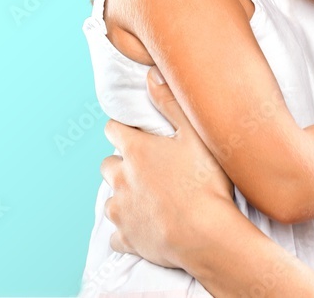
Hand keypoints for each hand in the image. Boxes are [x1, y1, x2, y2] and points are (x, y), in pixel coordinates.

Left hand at [101, 67, 233, 267]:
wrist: (206, 235)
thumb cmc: (205, 182)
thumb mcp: (195, 134)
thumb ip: (171, 103)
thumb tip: (151, 75)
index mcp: (136, 151)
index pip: (113, 130)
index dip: (123, 129)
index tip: (136, 134)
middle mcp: (121, 178)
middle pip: (107, 165)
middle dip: (121, 164)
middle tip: (146, 169)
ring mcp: (121, 210)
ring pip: (110, 199)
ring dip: (123, 197)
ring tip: (147, 200)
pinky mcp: (127, 238)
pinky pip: (118, 235)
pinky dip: (127, 232)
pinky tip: (144, 231)